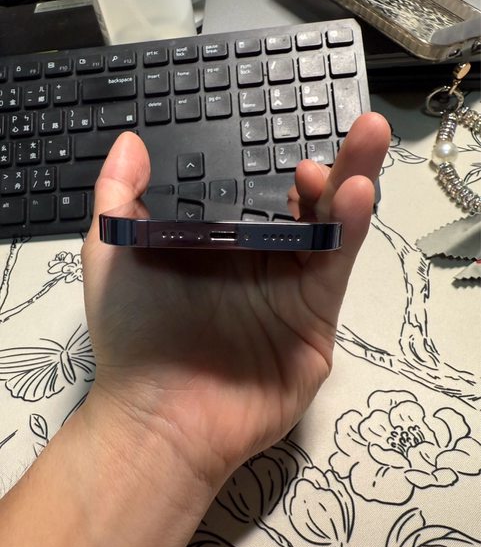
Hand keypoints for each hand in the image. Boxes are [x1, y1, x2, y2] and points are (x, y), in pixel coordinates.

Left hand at [81, 113, 389, 486]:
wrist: (161, 418)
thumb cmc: (134, 335)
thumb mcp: (113, 255)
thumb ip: (119, 198)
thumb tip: (131, 142)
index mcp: (219, 249)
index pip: (260, 199)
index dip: (279, 171)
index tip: (285, 147)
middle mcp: (260, 266)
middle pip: (306, 209)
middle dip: (335, 168)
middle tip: (360, 129)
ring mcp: (290, 294)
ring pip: (330, 232)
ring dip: (352, 188)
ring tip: (369, 143)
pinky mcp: (314, 322)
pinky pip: (333, 269)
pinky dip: (349, 231)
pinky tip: (356, 193)